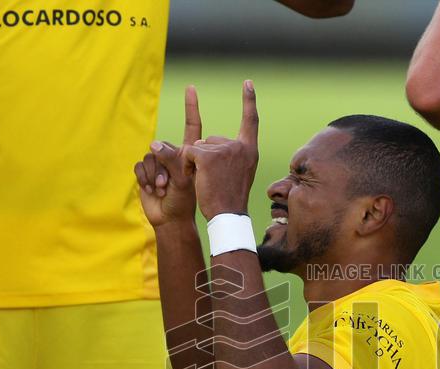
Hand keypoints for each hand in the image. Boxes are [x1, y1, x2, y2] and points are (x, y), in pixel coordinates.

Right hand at [135, 86, 203, 226]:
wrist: (171, 219)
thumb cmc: (184, 201)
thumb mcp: (183, 180)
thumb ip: (172, 160)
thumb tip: (154, 144)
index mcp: (188, 154)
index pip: (191, 126)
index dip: (191, 107)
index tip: (191, 88)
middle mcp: (173, 155)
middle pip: (162, 146)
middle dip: (163, 167)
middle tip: (169, 185)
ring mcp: (158, 163)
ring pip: (150, 157)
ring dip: (154, 176)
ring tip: (163, 190)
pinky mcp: (145, 171)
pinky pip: (139, 166)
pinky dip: (145, 179)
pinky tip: (153, 191)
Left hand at [182, 80, 258, 219]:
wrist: (228, 215)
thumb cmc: (230, 199)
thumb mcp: (239, 173)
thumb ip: (227, 154)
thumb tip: (202, 141)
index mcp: (250, 150)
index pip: (250, 121)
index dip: (249, 101)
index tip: (248, 83)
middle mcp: (240, 146)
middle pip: (212, 140)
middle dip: (206, 157)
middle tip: (216, 180)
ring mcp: (224, 150)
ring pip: (199, 148)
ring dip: (197, 164)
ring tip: (209, 182)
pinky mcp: (207, 156)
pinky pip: (189, 154)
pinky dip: (188, 167)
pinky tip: (198, 179)